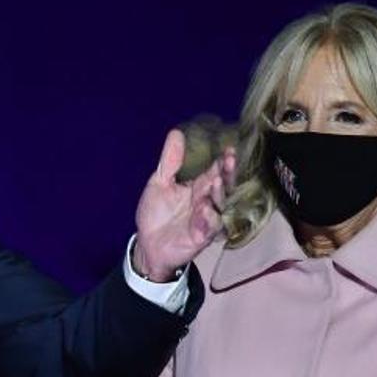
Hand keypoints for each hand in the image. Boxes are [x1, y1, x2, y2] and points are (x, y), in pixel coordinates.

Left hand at [132, 129, 235, 280]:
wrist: (147, 244)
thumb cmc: (156, 213)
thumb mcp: (159, 182)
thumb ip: (170, 161)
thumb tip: (177, 132)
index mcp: (198, 187)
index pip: (215, 171)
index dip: (223, 161)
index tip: (229, 148)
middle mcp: (207, 201)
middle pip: (223, 185)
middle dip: (228, 173)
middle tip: (229, 160)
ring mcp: (207, 219)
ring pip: (220, 205)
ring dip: (219, 193)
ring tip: (216, 181)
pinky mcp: (202, 236)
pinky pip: (211, 226)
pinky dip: (208, 217)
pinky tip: (204, 208)